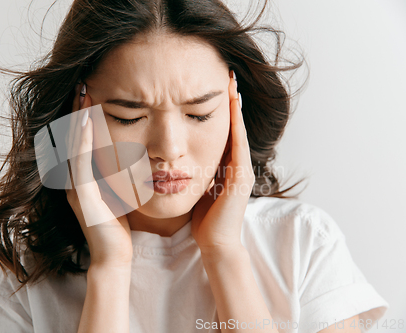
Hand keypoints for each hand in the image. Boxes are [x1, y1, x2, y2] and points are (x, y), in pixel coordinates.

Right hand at [65, 83, 132, 266]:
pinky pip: (80, 163)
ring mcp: (75, 187)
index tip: (93, 89)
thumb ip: (118, 173)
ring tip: (84, 92)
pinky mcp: (82, 196)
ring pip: (73, 145)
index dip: (83, 114)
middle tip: (84, 82)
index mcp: (83, 177)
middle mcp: (74, 179)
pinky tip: (88, 122)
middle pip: (72, 136)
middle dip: (77, 109)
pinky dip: (83, 141)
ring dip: (78, 118)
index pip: (81, 139)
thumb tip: (132, 151)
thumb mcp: (118, 192)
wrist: (115, 257)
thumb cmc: (121, 227)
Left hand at [190, 70, 254, 254]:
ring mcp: (242, 169)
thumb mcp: (196, 188)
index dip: (218, 108)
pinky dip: (237, 124)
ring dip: (235, 106)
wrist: (216, 243)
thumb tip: (173, 159)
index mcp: (224, 165)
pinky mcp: (242, 176)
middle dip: (230, 100)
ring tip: (231, 82)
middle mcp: (237, 163)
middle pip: (233, 125)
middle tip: (226, 74)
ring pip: (239, 130)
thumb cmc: (203, 219)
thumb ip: (192, 172)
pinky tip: (233, 106)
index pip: (222, 130)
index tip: (212, 85)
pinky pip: (240, 144)